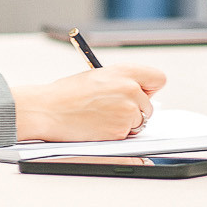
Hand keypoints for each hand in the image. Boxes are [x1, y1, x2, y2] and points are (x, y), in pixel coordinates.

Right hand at [12, 64, 166, 141]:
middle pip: (149, 106)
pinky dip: (115, 134)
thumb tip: (138, 92)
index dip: (149, 88)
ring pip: (139, 122)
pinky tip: (98, 126)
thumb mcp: (98, 76)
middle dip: (135, 110)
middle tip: (112, 109)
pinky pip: (126, 134)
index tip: (142, 93)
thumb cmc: (67, 94)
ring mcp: (127, 111)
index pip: (158, 79)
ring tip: (101, 117)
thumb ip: (122, 81)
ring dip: (125, 123)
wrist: (48, 110)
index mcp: (125, 71)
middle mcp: (130, 89)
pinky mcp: (120, 130)